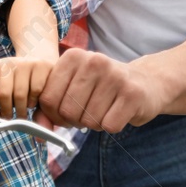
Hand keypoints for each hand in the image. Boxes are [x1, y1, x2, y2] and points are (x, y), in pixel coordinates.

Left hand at [0, 56, 54, 119]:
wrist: (34, 65)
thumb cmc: (15, 79)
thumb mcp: (1, 82)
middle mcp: (9, 63)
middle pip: (4, 92)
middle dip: (6, 110)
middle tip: (8, 117)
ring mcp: (25, 63)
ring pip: (20, 94)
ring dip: (20, 109)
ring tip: (21, 113)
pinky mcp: (41, 66)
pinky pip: (35, 91)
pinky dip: (33, 101)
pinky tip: (31, 102)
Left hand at [35, 50, 168, 132]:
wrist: (147, 82)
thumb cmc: (103, 88)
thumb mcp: (73, 88)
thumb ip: (51, 107)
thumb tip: (38, 129)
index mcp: (73, 57)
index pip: (47, 98)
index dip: (54, 114)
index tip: (66, 111)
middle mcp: (94, 61)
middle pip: (67, 111)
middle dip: (75, 120)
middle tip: (89, 111)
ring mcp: (115, 76)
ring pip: (88, 120)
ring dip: (95, 123)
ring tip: (106, 108)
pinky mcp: (133, 94)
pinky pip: (109, 126)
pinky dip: (112, 126)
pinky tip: (119, 111)